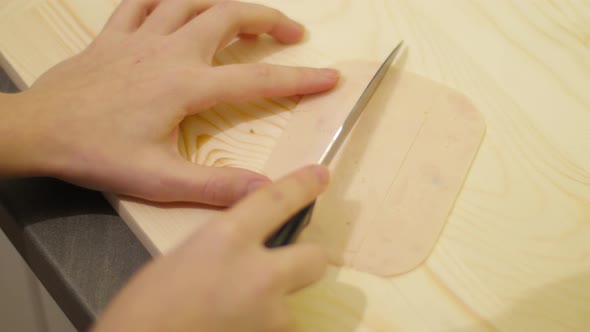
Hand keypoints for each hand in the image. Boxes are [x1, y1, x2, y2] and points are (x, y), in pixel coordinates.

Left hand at [7, 0, 337, 205]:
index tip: (329, 76)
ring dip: (226, 1)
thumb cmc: (95, 153)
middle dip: (269, 20)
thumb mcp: (158, 180)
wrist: (38, 130)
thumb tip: (264, 190)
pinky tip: (177, 2)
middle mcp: (170, 52)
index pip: (258, 80)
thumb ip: (214, 187)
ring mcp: (140, 37)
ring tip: (247, 13)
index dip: (300, 79)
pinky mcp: (114, 34)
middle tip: (293, 32)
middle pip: (230, 17)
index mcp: (186, 86)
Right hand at [92, 165, 329, 331]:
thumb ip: (225, 247)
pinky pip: (276, 328)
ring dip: (272, 305)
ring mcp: (270, 314)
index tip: (320, 176)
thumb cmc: (145, 305)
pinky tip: (232, 326)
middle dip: (305, 260)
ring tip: (234, 311)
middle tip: (284, 266)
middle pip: (315, 258)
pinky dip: (260, 327)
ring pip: (291, 303)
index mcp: (228, 238)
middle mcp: (259, 273)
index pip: (277, 200)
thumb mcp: (184, 257)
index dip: (303, 185)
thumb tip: (248, 252)